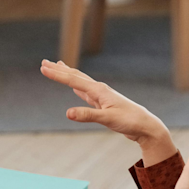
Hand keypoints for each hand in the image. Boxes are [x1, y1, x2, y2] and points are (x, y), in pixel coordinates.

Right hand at [40, 59, 174, 162]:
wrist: (146, 126)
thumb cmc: (130, 121)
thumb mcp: (107, 119)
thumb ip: (87, 115)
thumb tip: (67, 113)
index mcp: (99, 90)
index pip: (73, 80)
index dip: (57, 74)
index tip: (43, 67)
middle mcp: (99, 89)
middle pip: (75, 76)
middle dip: (59, 70)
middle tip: (44, 62)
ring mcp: (101, 95)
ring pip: (80, 81)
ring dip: (67, 74)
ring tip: (58, 66)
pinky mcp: (103, 103)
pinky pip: (85, 91)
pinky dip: (77, 86)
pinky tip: (74, 86)